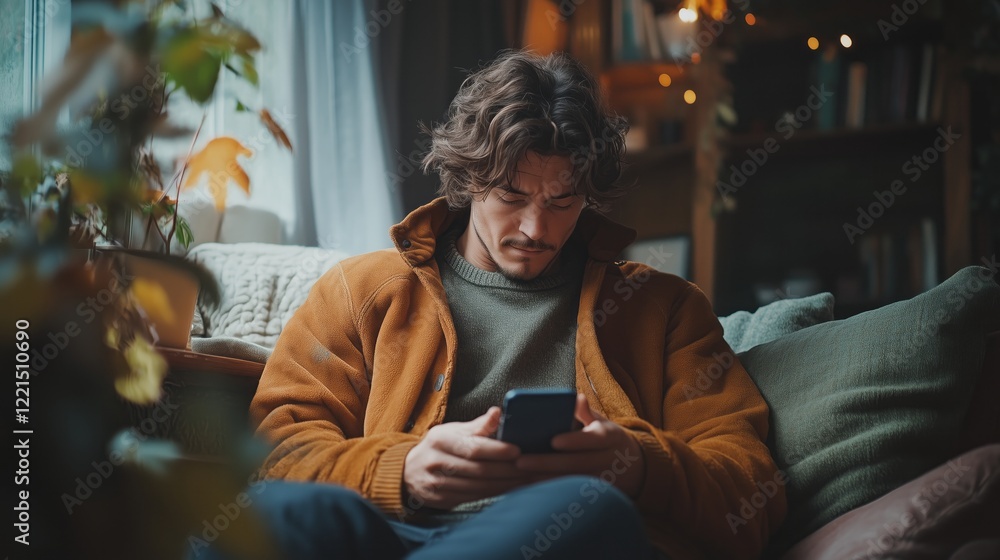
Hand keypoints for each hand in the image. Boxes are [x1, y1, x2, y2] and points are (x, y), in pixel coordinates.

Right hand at [403, 407, 526, 509]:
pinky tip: (509, 488)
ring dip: (505, 484)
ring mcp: (437, 484)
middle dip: (507, 470)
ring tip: (526, 479)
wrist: (409, 470)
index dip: (497, 451)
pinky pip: (473, 497)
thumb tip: (498, 412)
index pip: (473, 447)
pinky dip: (494, 493)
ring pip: (478, 486)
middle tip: (530, 467)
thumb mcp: (453, 430)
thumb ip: (479, 425)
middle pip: (478, 470)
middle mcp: (437, 462)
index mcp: (441, 440)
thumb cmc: (440, 446)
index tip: (518, 451)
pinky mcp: (441, 499)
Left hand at [515, 394, 645, 497]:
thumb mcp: (602, 421)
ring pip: (569, 482)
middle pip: (576, 464)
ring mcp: (600, 479)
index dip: (574, 441)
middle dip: (546, 463)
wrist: (632, 467)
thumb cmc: (607, 438)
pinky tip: (527, 488)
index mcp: (609, 437)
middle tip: (520, 461)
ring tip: (518, 475)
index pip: (593, 440)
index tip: (553, 441)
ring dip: (543, 480)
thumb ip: (586, 411)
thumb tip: (577, 398)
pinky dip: (548, 491)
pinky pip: (568, 494)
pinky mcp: (593, 494)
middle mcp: (606, 459)